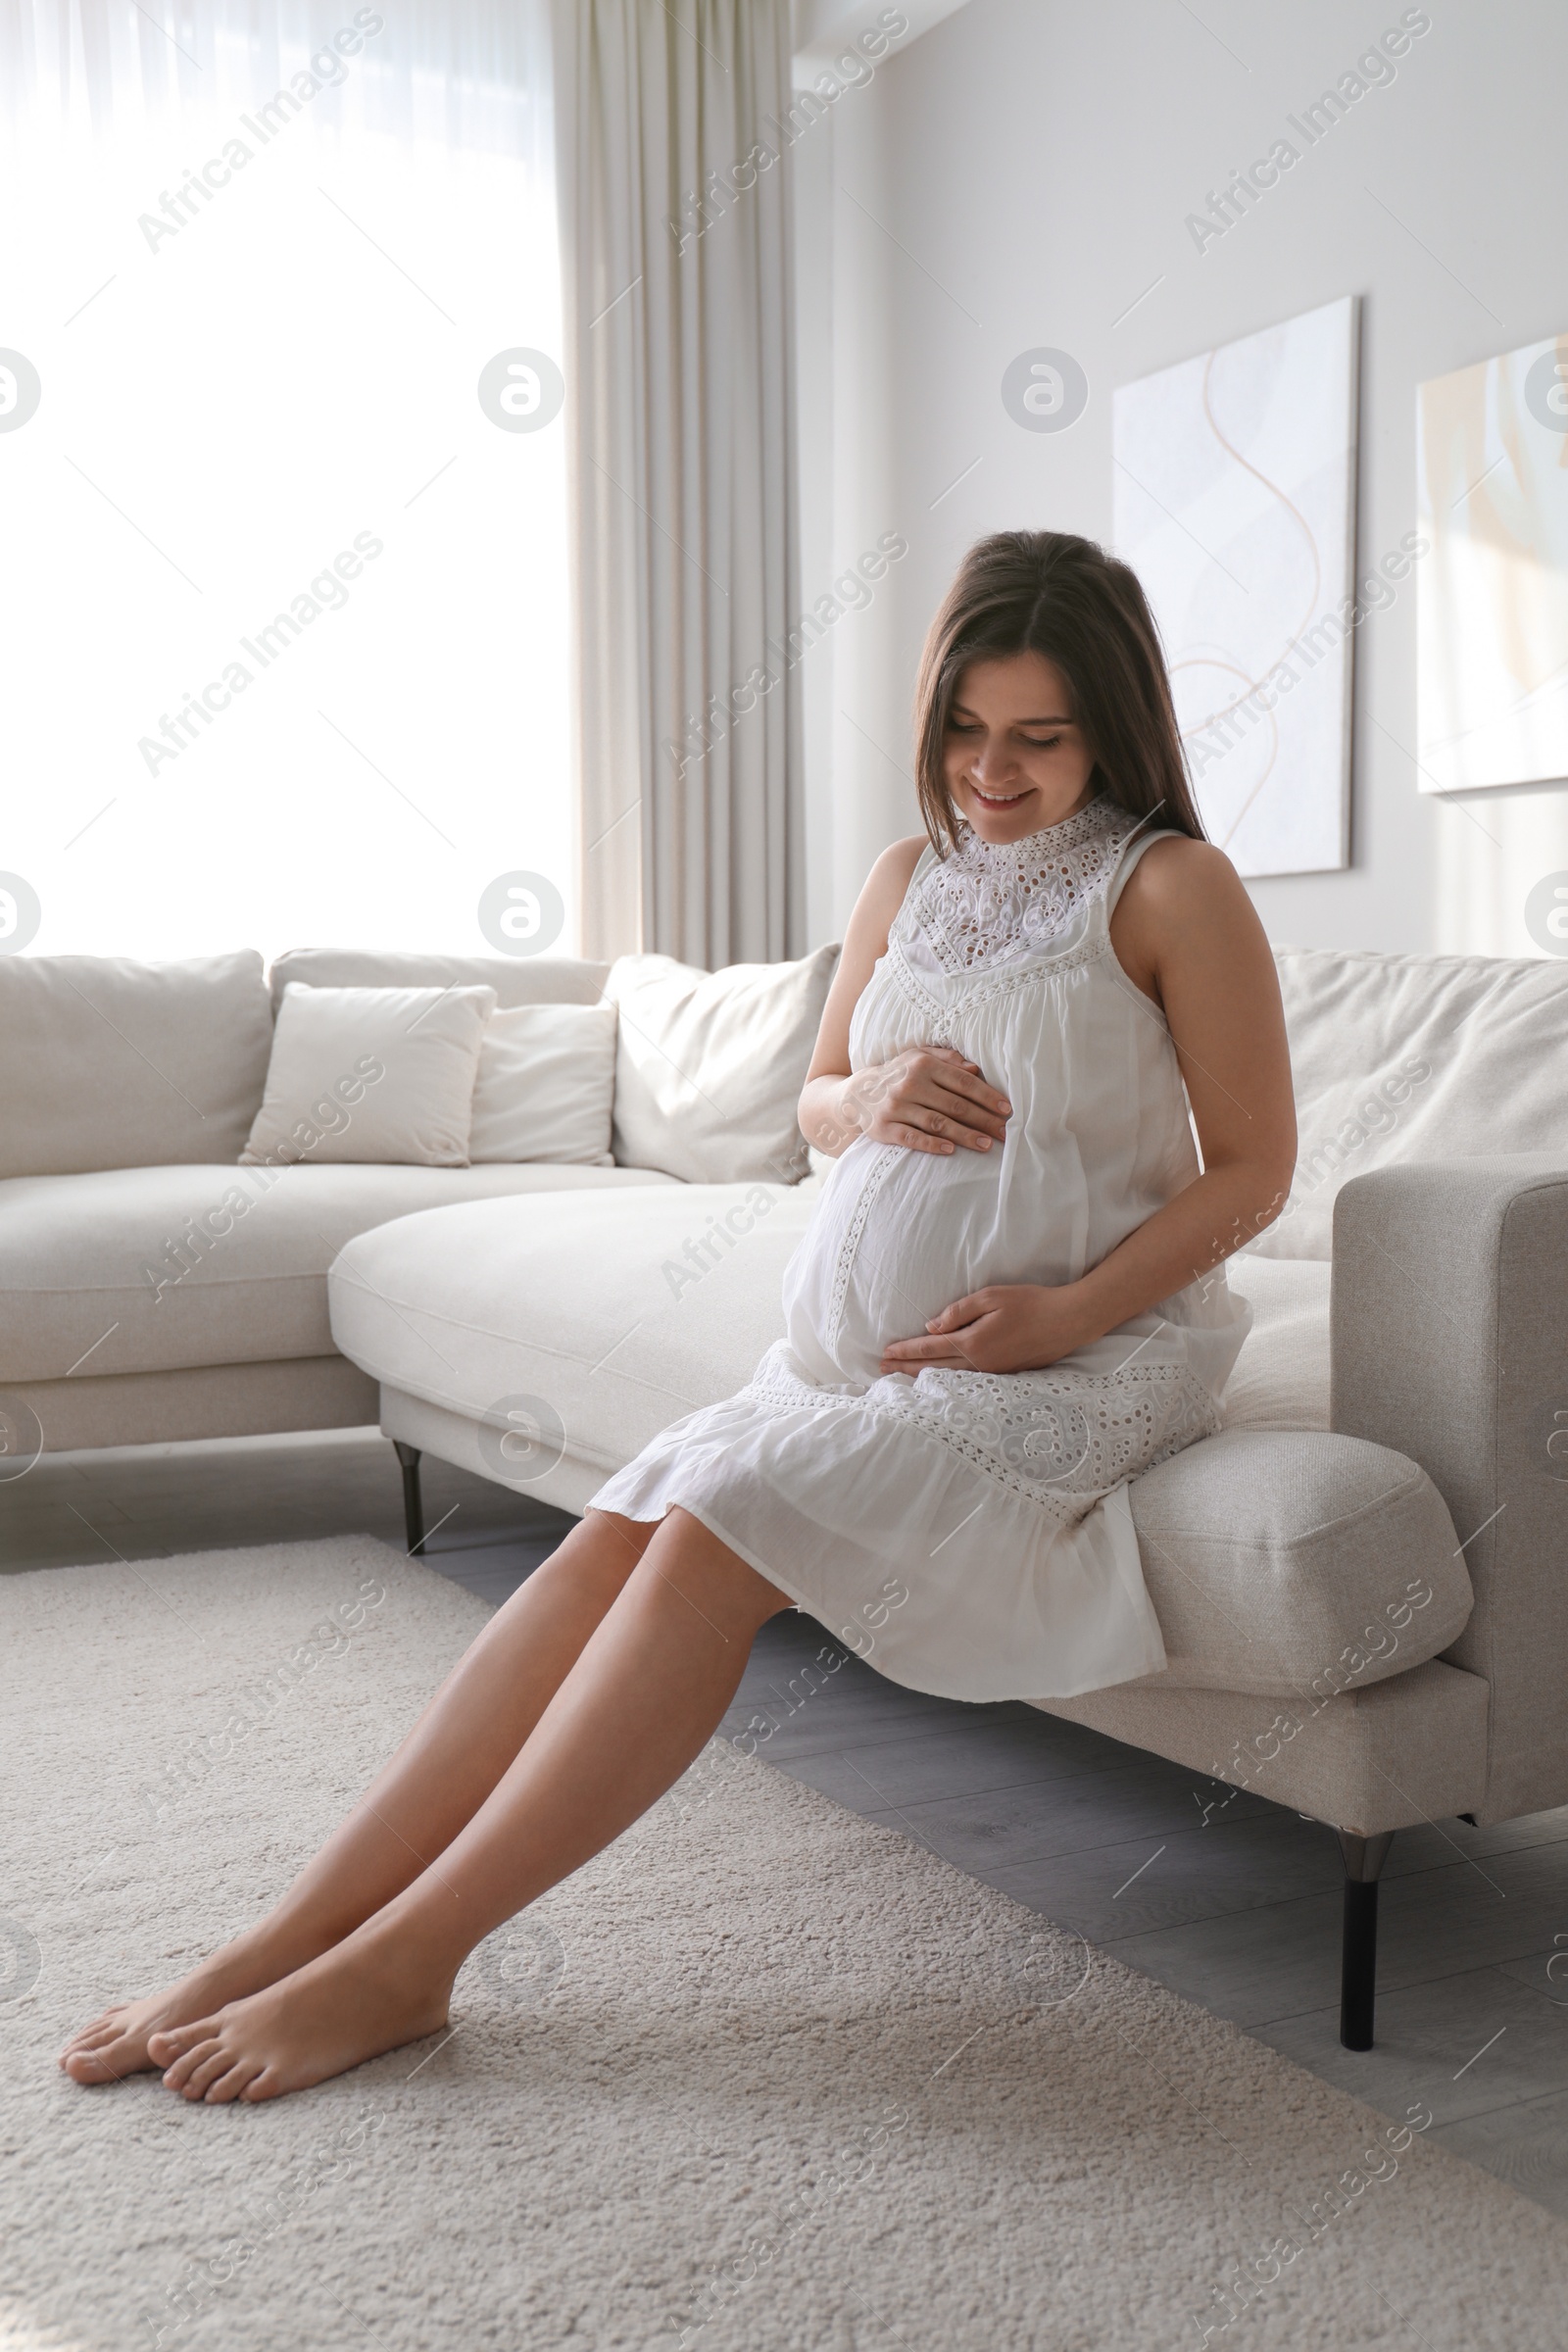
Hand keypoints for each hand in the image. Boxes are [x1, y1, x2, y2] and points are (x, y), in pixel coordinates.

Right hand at [852, 1046, 1010, 1155]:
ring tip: (986, 1145)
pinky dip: (932, 1144)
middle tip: (1004, 1133)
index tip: (1006, 1110)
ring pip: (937, 1123)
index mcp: (923, 1064)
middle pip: (955, 1105)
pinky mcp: (884, 1128)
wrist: (857, 1093)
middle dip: (983, 1120)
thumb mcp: (919, 1057)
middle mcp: (910, 1084)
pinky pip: (912, 1138)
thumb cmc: (899, 1074)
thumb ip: (948, 1059)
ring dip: (965, 1135)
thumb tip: (976, 1069)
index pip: (963, 1082)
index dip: (987, 1096)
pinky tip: (951, 1150)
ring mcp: (896, 1107)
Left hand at [879, 1283, 1091, 1375]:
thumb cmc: (1031, 1303)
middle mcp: (980, 1363)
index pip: (930, 1349)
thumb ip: (958, 1312)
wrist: (1068, 1321)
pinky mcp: (1004, 1375)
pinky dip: (946, 1380)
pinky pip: (966, 1381)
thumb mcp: (991, 1297)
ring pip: (949, 1378)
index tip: (885, 1352)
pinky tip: (938, 1379)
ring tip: (902, 1376)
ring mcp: (993, 1373)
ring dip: (923, 1377)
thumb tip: (931, 1327)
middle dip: (905, 1368)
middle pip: (933, 1369)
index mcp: (973, 1342)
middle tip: (881, 1369)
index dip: (905, 1350)